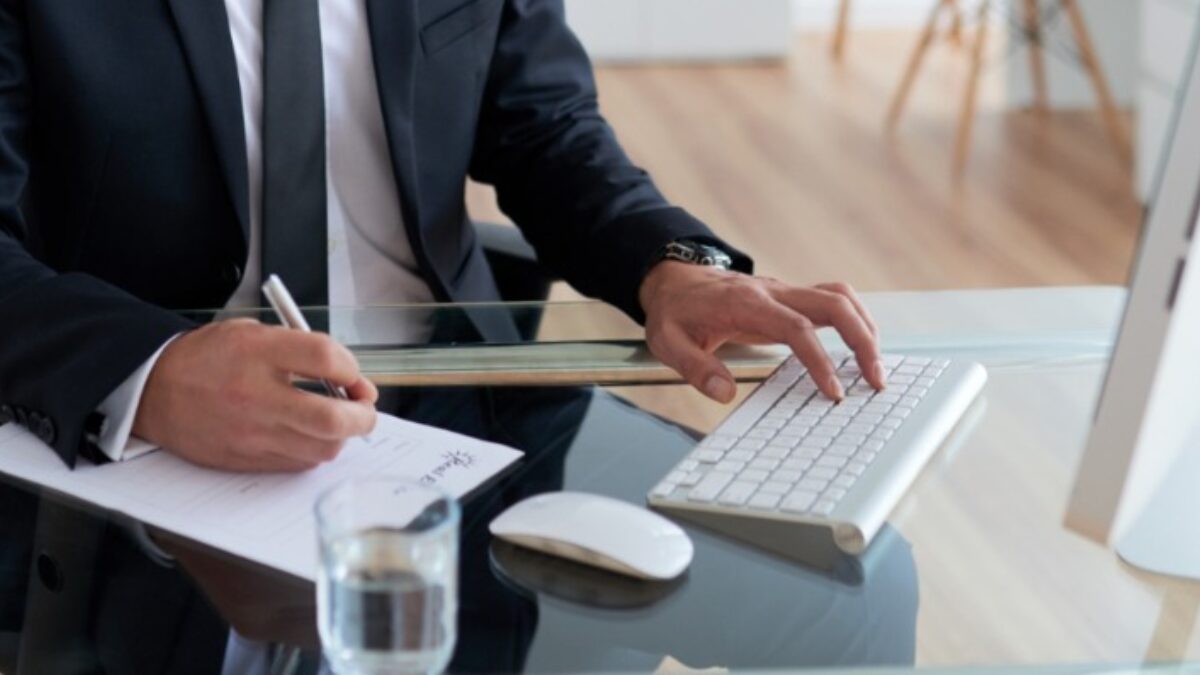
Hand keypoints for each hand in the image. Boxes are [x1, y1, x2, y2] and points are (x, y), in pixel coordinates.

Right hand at [133, 319, 378, 471]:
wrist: (154, 390)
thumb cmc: (206, 359)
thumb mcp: (252, 334)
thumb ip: (301, 349)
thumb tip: (347, 376)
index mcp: (257, 353)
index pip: (327, 359)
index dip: (352, 368)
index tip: (352, 375)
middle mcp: (255, 396)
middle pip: (334, 418)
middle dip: (363, 415)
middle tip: (364, 408)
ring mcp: (251, 433)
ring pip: (322, 448)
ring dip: (341, 436)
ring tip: (336, 422)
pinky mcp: (246, 459)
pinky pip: (299, 463)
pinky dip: (314, 449)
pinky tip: (308, 435)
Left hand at [639, 262, 883, 403]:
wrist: (675, 279)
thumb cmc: (675, 311)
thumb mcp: (667, 341)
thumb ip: (694, 367)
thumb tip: (724, 393)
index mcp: (746, 302)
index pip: (795, 328)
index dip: (819, 359)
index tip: (834, 390)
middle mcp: (773, 291)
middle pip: (833, 305)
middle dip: (862, 341)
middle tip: (876, 379)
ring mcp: (785, 291)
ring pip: (840, 298)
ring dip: (865, 328)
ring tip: (877, 367)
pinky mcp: (791, 297)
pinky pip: (833, 299)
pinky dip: (855, 320)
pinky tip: (862, 346)